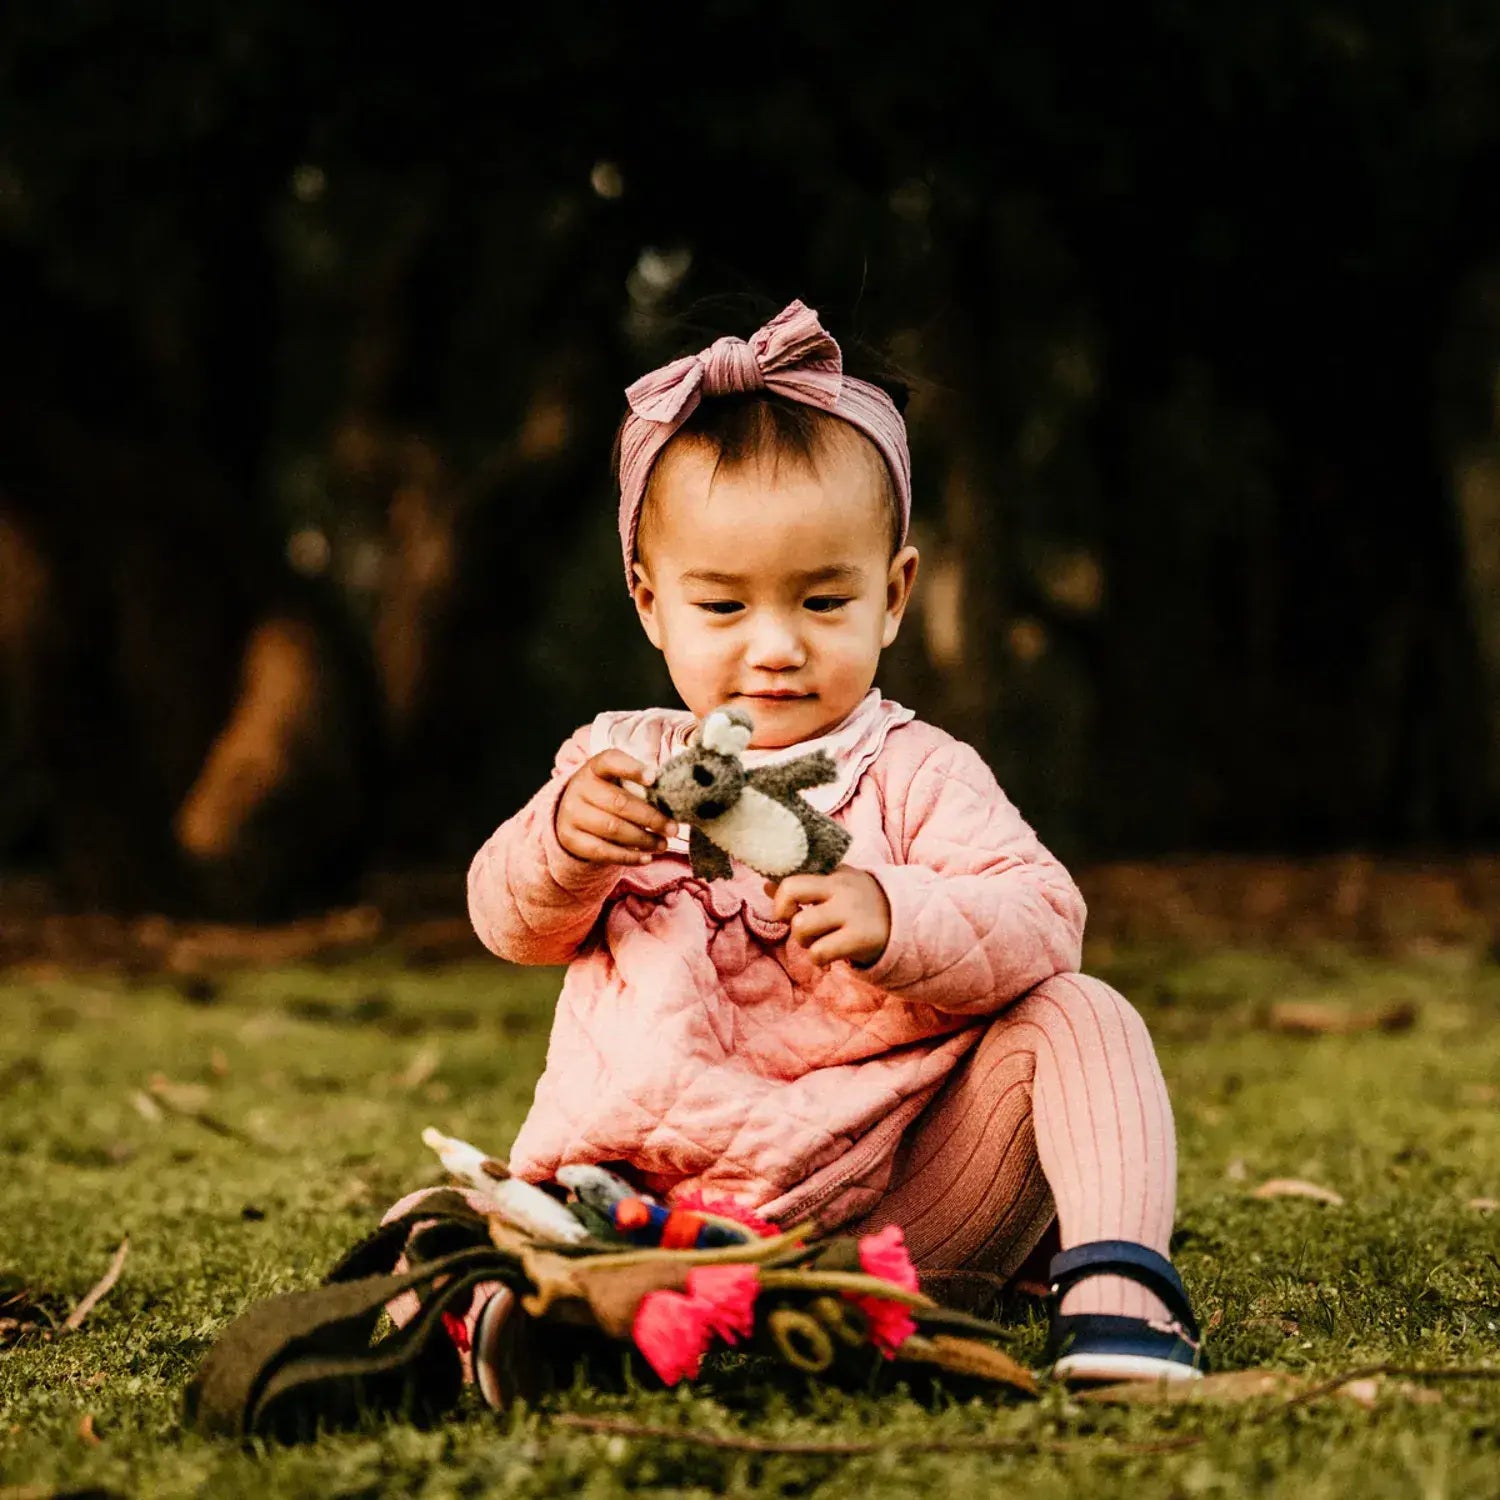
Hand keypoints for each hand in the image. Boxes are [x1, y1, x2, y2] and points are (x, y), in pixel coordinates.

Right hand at [556, 750, 673, 864]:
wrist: (572, 813)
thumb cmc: (607, 794)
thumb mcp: (617, 781)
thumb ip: (639, 785)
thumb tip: (671, 800)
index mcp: (594, 768)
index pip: (610, 761)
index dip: (632, 769)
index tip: (654, 778)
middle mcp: (579, 788)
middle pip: (619, 802)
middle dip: (651, 817)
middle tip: (673, 829)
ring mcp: (572, 814)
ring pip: (613, 829)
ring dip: (643, 839)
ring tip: (663, 844)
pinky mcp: (570, 839)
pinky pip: (603, 851)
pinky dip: (628, 857)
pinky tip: (646, 858)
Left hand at [766, 868, 891, 967]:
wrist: (908, 925)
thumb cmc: (863, 907)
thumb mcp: (838, 888)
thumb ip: (805, 885)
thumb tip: (767, 884)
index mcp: (834, 872)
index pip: (793, 871)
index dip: (780, 893)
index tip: (789, 908)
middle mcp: (841, 887)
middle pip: (789, 890)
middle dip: (783, 912)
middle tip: (796, 923)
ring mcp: (850, 912)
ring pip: (800, 926)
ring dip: (803, 940)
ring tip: (820, 941)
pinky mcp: (859, 938)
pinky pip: (818, 952)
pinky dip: (819, 958)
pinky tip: (832, 955)